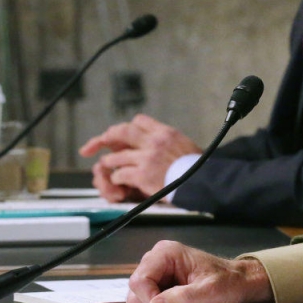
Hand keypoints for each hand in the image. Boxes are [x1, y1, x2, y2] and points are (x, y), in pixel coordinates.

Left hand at [78, 114, 201, 201]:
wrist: (203, 181)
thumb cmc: (198, 167)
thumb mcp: (186, 144)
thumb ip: (169, 141)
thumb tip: (162, 143)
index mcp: (165, 133)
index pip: (140, 121)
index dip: (129, 127)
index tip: (123, 135)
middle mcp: (154, 142)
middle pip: (122, 132)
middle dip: (107, 137)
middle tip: (99, 143)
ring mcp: (147, 158)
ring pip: (116, 156)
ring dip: (109, 163)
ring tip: (108, 166)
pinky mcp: (142, 175)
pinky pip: (120, 174)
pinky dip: (116, 179)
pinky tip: (119, 182)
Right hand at [126, 240, 274, 302]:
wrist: (238, 286)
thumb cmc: (227, 283)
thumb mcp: (209, 291)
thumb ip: (182, 297)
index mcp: (165, 253)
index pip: (139, 281)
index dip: (151, 300)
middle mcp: (156, 262)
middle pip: (136, 294)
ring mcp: (155, 276)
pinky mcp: (157, 290)